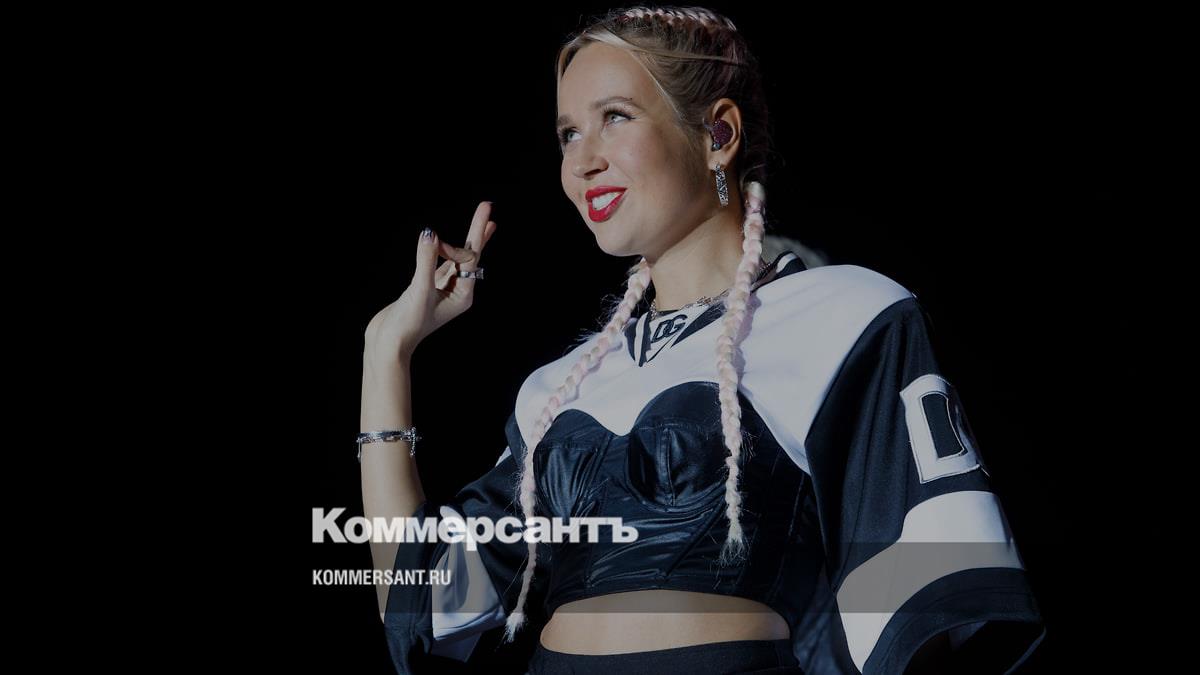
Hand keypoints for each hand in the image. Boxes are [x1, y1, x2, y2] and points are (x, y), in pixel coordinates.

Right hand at [364, 201, 497, 364]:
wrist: (388, 343)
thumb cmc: (407, 323)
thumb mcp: (418, 291)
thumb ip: (425, 261)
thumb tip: (430, 234)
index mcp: (463, 296)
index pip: (469, 259)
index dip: (462, 241)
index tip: (457, 228)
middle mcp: (457, 292)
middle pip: (470, 255)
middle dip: (478, 231)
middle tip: (488, 206)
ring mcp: (443, 289)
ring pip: (458, 258)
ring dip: (469, 240)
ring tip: (487, 223)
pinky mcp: (427, 287)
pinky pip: (442, 264)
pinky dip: (447, 251)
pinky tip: (452, 245)